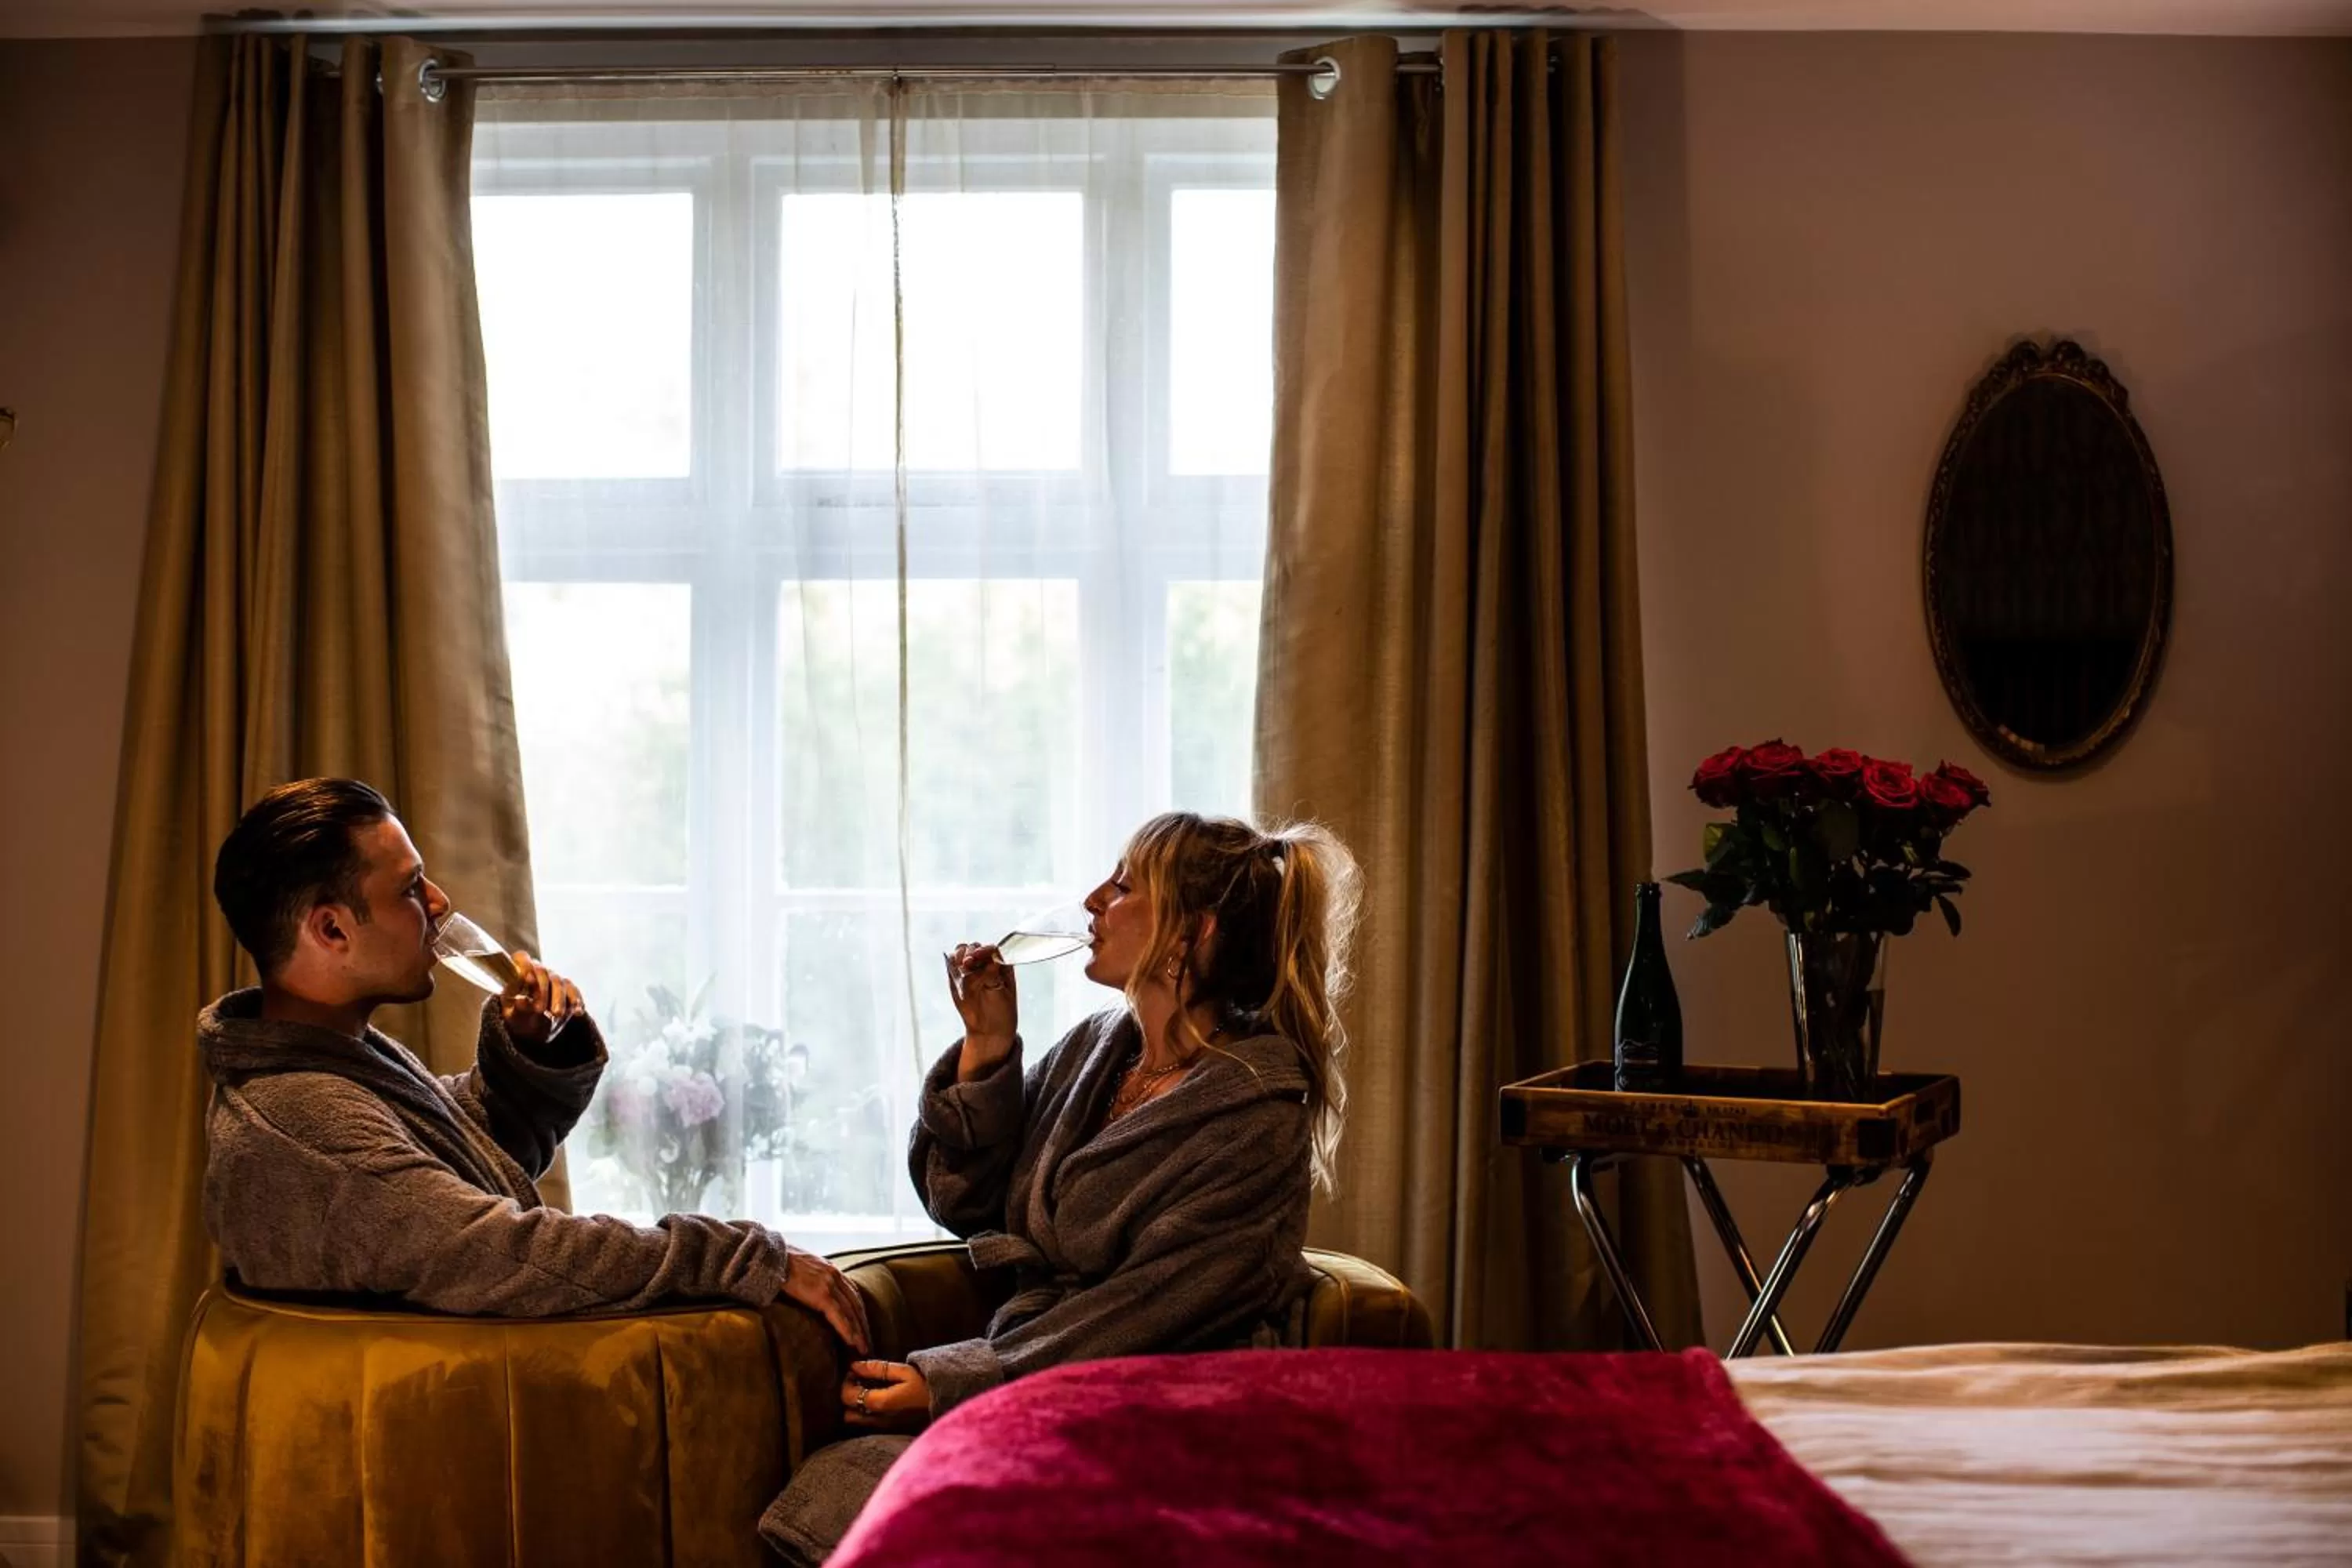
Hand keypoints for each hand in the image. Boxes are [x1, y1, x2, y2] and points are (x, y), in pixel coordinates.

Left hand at [498, 952, 582, 1045]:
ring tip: (557, 1014)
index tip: (527, 979)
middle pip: (542, 971)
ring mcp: (553, 978)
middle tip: (539, 1009)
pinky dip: (576, 1001)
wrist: (532, 1027)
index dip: (524, 966)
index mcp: (518, 972)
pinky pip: (573, 990)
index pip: (521, 958)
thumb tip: (521, 1001)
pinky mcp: (567, 988)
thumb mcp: (512, 1015)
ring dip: (559, 998)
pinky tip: (577, 1012)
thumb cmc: (518, 1017)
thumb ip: (516, 1008)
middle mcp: (537, 971)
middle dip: (542, 991)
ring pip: (559, 982)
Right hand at [781, 1246, 871, 1354]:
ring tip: (862, 1349)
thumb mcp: (803, 1268)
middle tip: (867, 1343)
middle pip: (855, 1304)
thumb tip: (811, 1293)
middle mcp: (835, 1275)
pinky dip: (847, 1330)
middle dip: (862, 1325)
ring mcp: (829, 1284)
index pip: (852, 1294)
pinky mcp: (821, 1293)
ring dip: (859, 1332)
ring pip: (851, 1312)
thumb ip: (812, 1279)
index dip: (858, 1312)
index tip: (863, 1327)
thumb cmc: (780, 1264)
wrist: (770, 1258)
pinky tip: (852, 1342)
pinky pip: (839, 1316)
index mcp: (831, 1269)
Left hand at [843, 1360, 929, 1432]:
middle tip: (859, 1383)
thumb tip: (855, 1366)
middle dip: (849, 1399)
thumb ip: (877, 1369)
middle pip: (848, 1415)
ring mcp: (885, 1429)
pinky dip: (867, 1415)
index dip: (847, 1382)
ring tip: (869, 1392)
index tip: (855, 1372)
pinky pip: (869, 1426)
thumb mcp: (904, 1371)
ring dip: (857, 1408)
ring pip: (857, 1423)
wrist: (948, 1403)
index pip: (848, 1396)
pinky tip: (878, 1402)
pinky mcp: (891, 1433)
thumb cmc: (926, 1385)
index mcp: (881, 1403)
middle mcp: (879, 1420)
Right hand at [945, 943, 1016, 1073]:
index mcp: (1001, 965)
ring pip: (961, 952)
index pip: (991, 949)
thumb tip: (990, 962)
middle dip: (970, 952)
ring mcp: (970, 970)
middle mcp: (985, 964)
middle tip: (969, 963)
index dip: (984, 950)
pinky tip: (955, 972)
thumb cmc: (1001, 1011)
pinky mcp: (956, 978)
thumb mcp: (1002, 994)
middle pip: (975, 948)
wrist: (988, 1030)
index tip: (978, 955)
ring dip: (959, 956)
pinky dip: (951, 964)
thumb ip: (994, 976)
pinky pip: (951, 965)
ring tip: (962, 967)